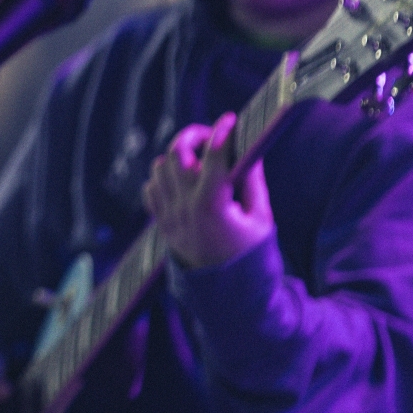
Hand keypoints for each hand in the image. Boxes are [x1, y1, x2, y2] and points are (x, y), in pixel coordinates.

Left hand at [141, 111, 273, 269]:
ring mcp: (168, 216)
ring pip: (160, 168)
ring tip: (197, 160)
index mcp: (212, 206)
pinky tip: (182, 181)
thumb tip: (247, 151)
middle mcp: (184, 208)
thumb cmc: (251, 254)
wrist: (228, 293)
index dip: (222, 134)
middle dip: (192, 137)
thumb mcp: (261, 219)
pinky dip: (163, 178)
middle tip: (209, 136)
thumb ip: (252, 183)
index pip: (213, 158)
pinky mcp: (161, 224)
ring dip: (177, 157)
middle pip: (177, 155)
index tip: (229, 119)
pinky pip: (151, 188)